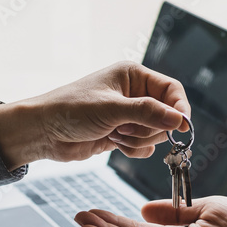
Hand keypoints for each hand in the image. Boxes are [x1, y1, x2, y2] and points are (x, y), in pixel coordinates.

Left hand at [0, 61, 189, 169]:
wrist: (44, 132)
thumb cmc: (71, 110)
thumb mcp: (111, 109)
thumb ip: (147, 113)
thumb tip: (180, 120)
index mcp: (133, 76)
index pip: (172, 90)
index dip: (180, 108)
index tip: (183, 127)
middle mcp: (134, 94)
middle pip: (166, 115)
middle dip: (149, 128)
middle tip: (124, 128)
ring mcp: (129, 115)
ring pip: (156, 134)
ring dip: (138, 140)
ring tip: (114, 134)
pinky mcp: (123, 134)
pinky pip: (144, 147)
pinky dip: (133, 150)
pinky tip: (113, 143)